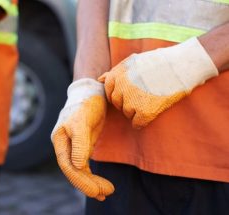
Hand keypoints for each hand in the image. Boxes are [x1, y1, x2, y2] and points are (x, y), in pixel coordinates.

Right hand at [51, 79, 113, 200]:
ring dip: (91, 182)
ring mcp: (72, 146)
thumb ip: (80, 143)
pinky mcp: (82, 146)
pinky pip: (84, 165)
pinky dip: (92, 176)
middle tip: (104, 194)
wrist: (91, 91)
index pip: (67, 165)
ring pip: (79, 170)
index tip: (96, 190)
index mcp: (59, 139)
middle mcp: (64, 145)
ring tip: (107, 192)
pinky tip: (100, 186)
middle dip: (87, 184)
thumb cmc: (86, 103)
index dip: (80, 179)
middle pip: (73, 170)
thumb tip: (78, 166)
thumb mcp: (82, 120)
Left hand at [99, 37, 217, 127]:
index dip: (119, 92)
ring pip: (127, 113)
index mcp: (117, 74)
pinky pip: (137, 123)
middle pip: (117, 103)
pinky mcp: (144, 112)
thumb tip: (99, 79)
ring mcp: (131, 101)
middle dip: (126, 102)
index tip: (130, 91)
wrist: (182, 66)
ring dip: (136, 111)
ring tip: (150, 100)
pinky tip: (152, 112)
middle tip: (142, 96)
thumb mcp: (133, 61)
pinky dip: (142, 122)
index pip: (109, 91)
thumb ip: (115, 71)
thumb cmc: (159, 62)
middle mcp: (121, 88)